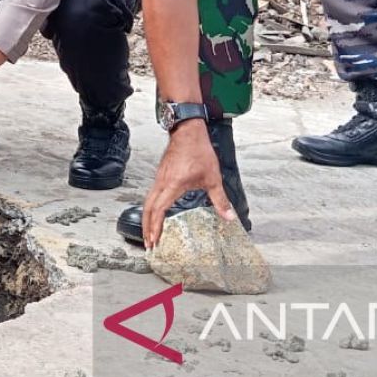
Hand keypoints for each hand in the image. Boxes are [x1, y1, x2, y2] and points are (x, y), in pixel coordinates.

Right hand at [141, 120, 234, 248]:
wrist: (188, 132)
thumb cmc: (199, 152)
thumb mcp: (213, 178)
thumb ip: (220, 200)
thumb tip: (229, 217)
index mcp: (173, 186)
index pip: (159, 210)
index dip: (155, 227)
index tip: (154, 241)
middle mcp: (162, 183)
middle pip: (147, 209)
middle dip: (146, 227)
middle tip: (149, 244)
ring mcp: (159, 179)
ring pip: (147, 202)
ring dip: (147, 218)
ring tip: (150, 233)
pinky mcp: (160, 175)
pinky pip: (151, 195)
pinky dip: (150, 208)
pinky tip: (156, 214)